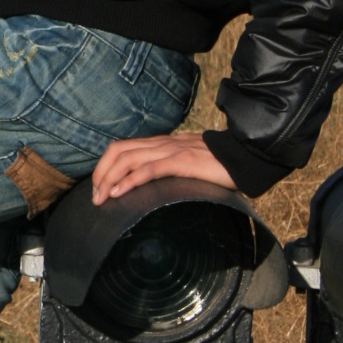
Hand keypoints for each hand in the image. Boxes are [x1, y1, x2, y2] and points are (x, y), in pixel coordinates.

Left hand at [90, 132, 236, 204]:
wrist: (247, 156)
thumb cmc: (220, 166)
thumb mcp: (189, 167)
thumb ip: (172, 173)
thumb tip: (157, 192)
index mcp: (162, 144)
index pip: (122, 148)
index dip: (105, 167)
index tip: (100, 189)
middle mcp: (162, 144)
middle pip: (118, 151)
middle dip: (100, 173)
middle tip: (96, 197)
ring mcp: (171, 150)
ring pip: (128, 158)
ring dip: (109, 179)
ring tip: (102, 198)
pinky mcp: (182, 161)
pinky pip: (149, 168)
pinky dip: (130, 180)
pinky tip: (119, 193)